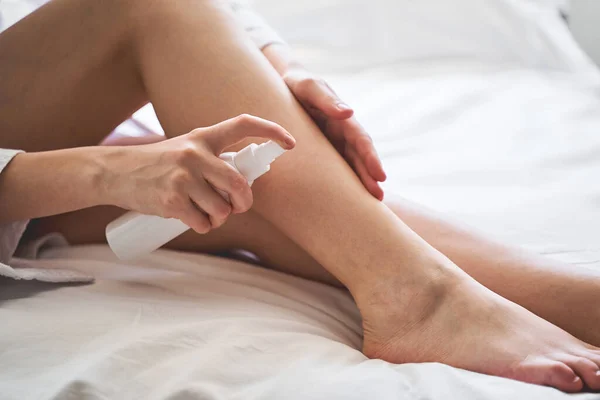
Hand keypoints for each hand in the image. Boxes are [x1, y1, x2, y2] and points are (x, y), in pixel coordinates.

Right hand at [106, 114, 294, 233]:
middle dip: (244, 203)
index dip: (271, 130)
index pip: (243, 124)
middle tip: (238, 207)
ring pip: (222, 209)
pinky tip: (191, 219)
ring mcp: (183, 178)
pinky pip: (203, 223)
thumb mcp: (185, 149)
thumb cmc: (157, 164)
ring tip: (205, 212)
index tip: (290, 142)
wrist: (115, 173)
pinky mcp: (172, 201)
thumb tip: (243, 184)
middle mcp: (195, 154)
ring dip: (219, 218)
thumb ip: (213, 160)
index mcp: (202, 137)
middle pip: (239, 185)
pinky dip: (202, 226)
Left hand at [262, 45, 385, 199]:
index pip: (361, 140)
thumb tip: (348, 113)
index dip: (370, 158)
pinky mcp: (322, 151)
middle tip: (378, 197)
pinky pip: (334, 168)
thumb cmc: (298, 84)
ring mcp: (334, 143)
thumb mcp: (310, 86)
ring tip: (370, 203)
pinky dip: (343, 182)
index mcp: (343, 119)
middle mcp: (342, 133)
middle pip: (360, 157)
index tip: (379, 175)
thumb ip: (326, 99)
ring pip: (350, 165)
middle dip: (370, 177)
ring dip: (360, 182)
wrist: (286, 83)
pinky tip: (347, 198)